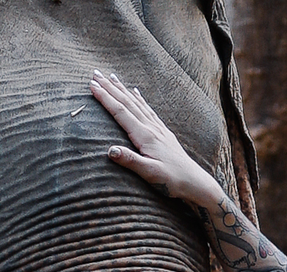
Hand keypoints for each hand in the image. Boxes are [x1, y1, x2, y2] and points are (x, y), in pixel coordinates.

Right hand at [90, 69, 215, 200]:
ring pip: (137, 103)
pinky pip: (147, 110)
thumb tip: (110, 150)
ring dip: (123, 89)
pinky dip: (139, 99)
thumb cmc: (172, 180)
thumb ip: (130, 161)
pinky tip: (135, 92)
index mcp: (145, 136)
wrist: (194, 182)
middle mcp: (151, 128)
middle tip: (95, 74)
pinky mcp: (162, 132)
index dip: (105, 98)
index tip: (92, 86)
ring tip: (112, 77)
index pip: (121, 112)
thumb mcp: (150, 174)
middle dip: (110, 88)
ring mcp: (158, 129)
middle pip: (127, 103)